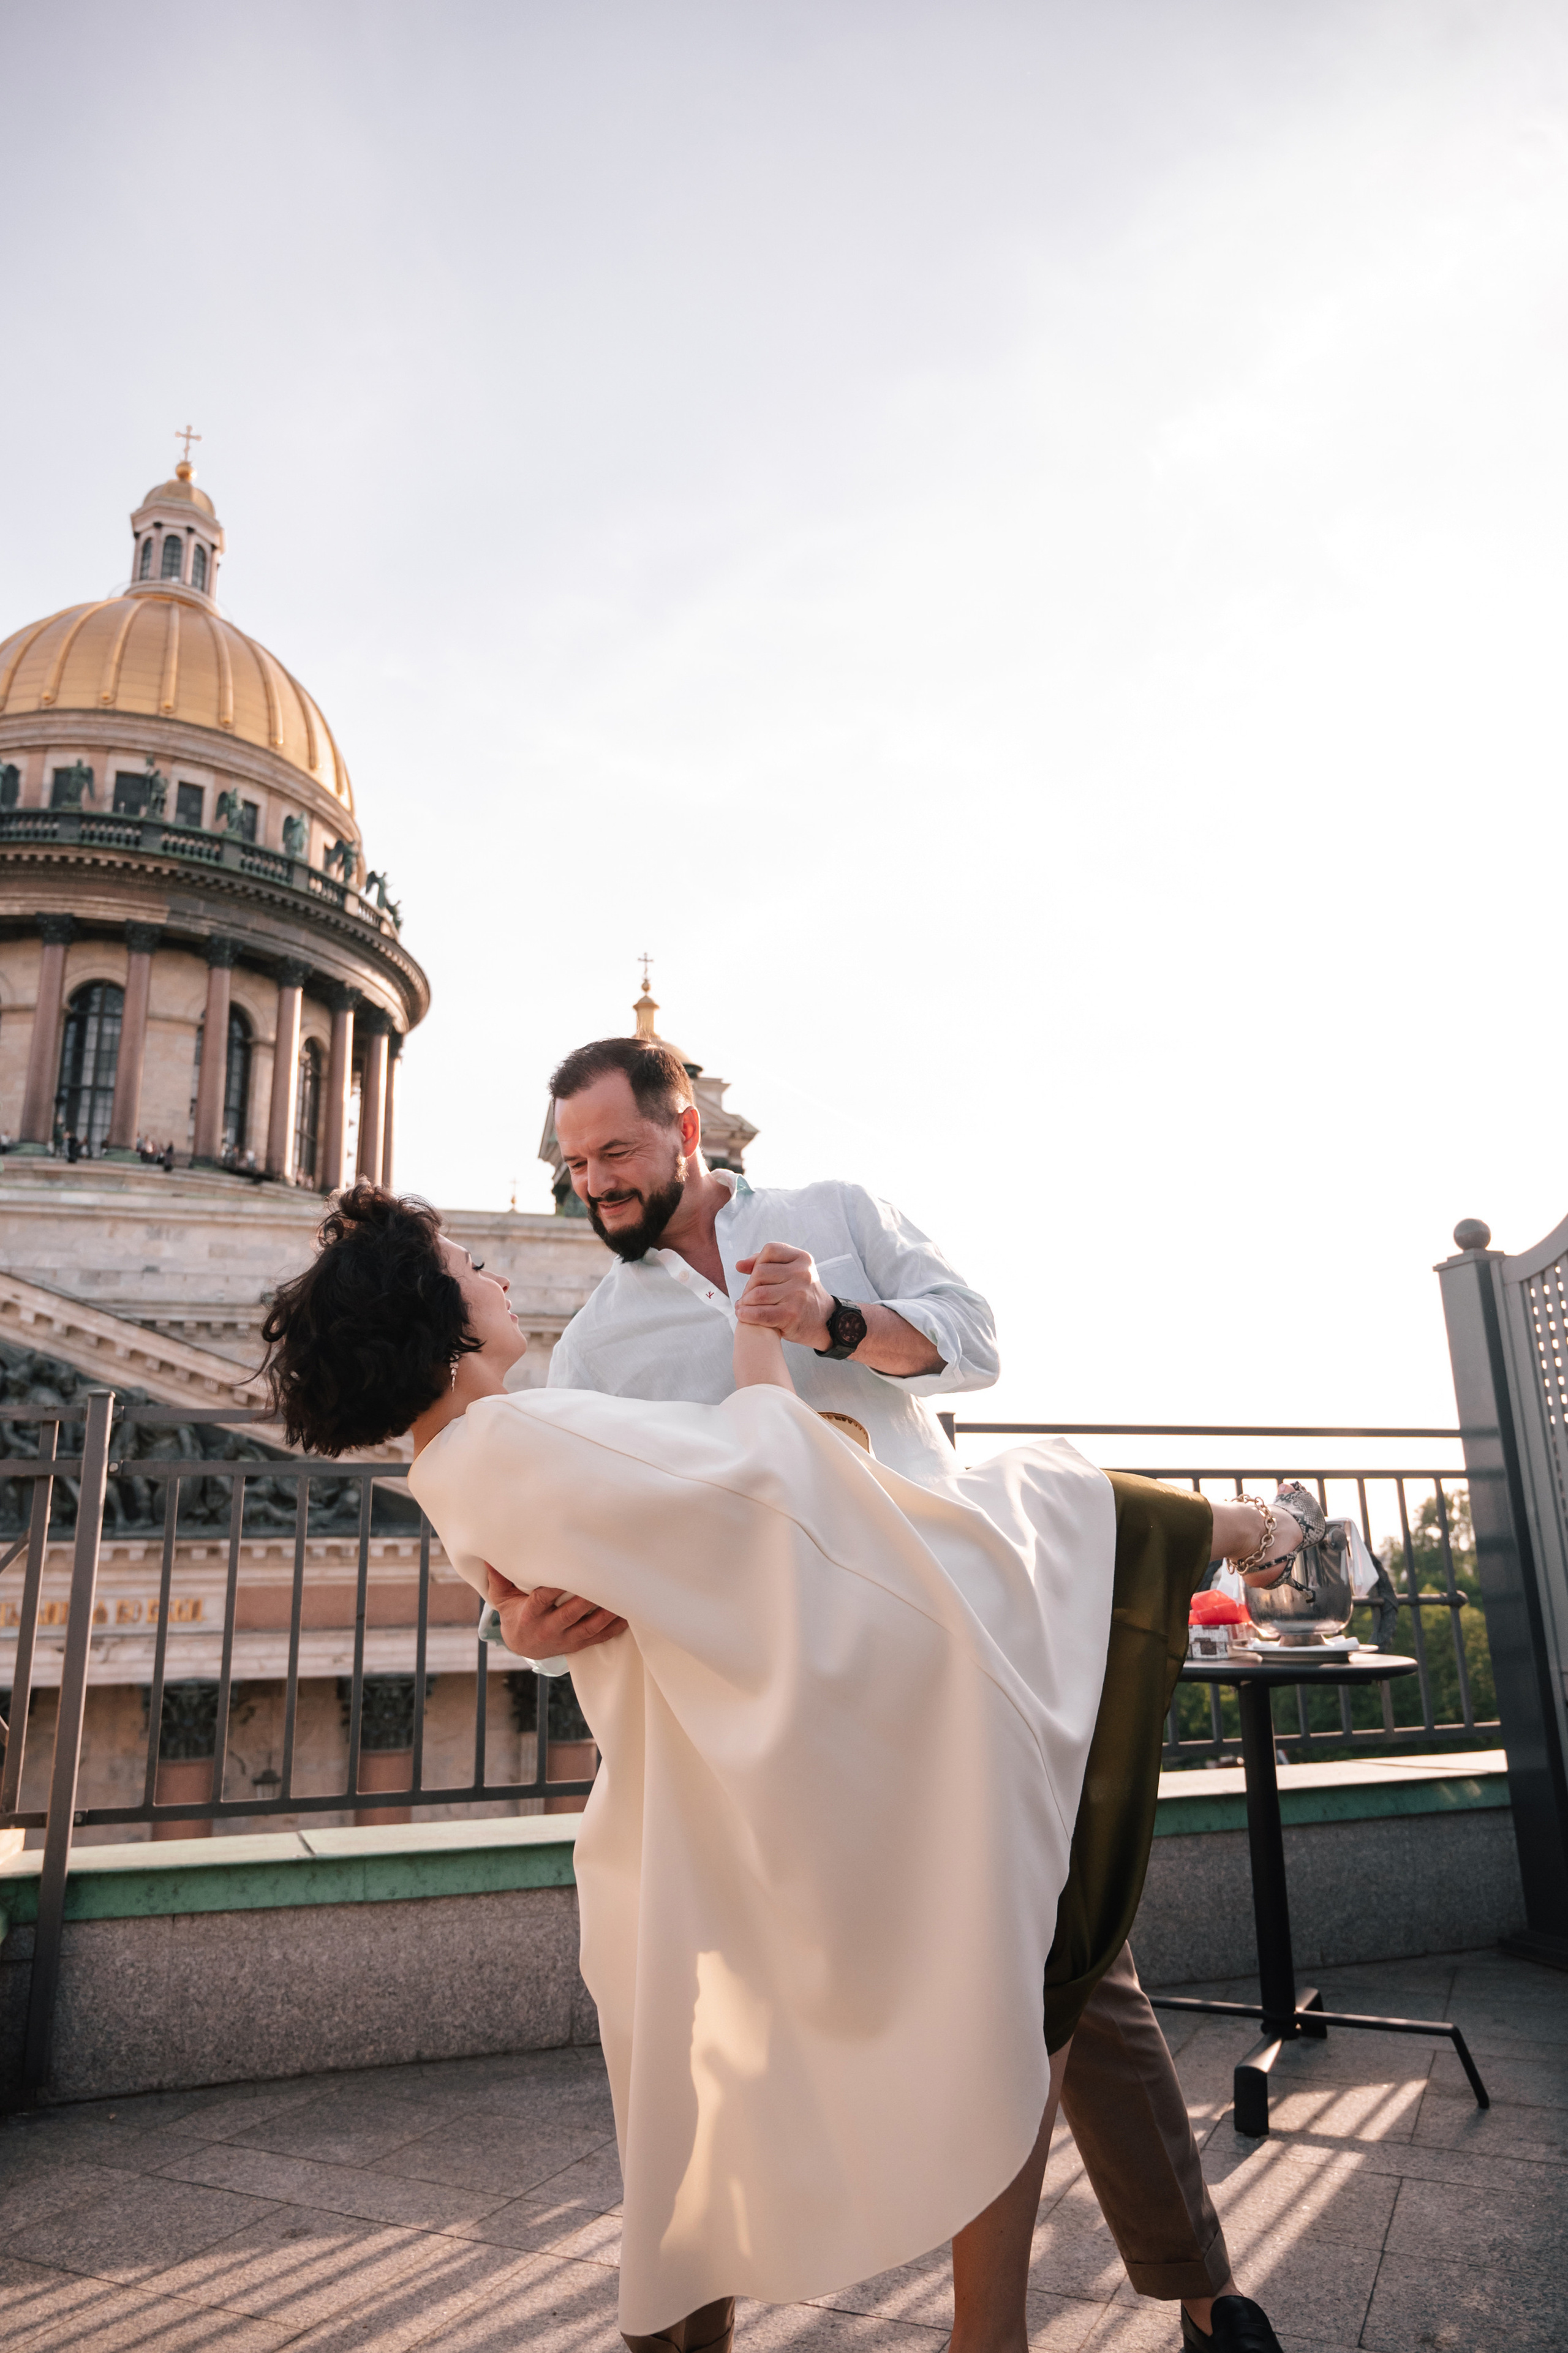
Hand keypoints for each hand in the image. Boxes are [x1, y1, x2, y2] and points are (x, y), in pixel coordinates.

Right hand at [483, 1566, 626, 1657]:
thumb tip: (491, 1554)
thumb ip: (499, 1577)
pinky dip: (615, 1627)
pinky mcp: (578, 1645)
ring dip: (607, 1612)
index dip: (555, 1586)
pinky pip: (599, 1638)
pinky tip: (628, 1615)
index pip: (543, 1599)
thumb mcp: (502, 1597)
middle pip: (571, 1613)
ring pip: (589, 1627)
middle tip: (605, 1577)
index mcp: (530, 1615)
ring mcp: (566, 1639)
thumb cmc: (514, 1613)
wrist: (522, 1645)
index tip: (569, 1568)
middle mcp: (548, 1629)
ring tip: (622, 1595)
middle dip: (588, 1598)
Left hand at [735, 1243, 835, 1349]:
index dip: (758, 1261)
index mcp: (803, 1259)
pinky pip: (760, 1313)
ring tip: (743, 1306)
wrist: (825, 1321)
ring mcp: (797, 1294)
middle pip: (760, 1272)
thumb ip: (767, 1263)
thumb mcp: (793, 1272)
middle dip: (749, 1285)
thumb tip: (739, 1265)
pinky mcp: (791, 1315)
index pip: (770, 1250)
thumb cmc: (802, 1295)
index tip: (755, 1276)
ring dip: (745, 1302)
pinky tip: (743, 1315)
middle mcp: (802, 1274)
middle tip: (747, 1296)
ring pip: (757, 1293)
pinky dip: (747, 1314)